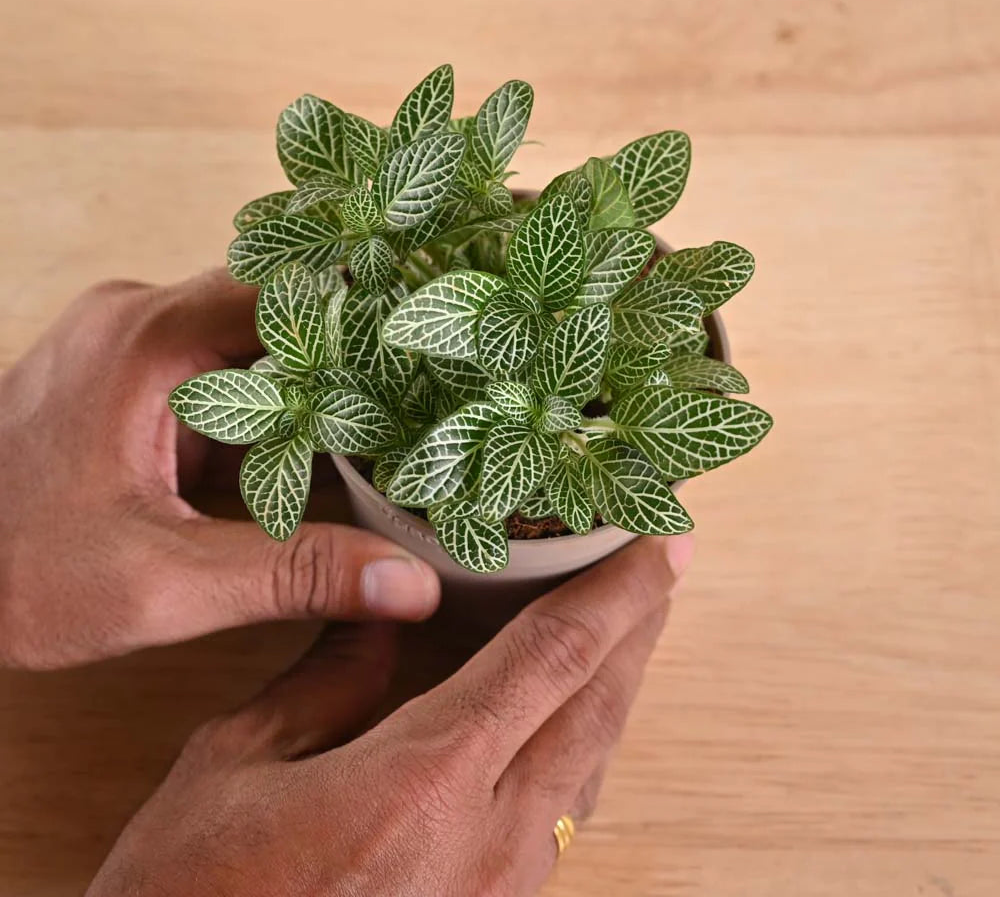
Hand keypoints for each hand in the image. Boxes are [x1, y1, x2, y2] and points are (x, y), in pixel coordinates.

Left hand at [0, 271, 439, 669]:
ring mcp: (132, 339)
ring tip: (392, 415)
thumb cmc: (16, 574)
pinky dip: (275, 398)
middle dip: (352, 348)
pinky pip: (224, 363)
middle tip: (429, 388)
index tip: (434, 348)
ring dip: (315, 375)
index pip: (289, 287)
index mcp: (149, 341)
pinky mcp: (131, 372)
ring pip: (255, 334)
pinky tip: (319, 441)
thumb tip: (410, 586)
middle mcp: (140, 317)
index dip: (368, 311)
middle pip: (279, 304)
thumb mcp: (163, 585)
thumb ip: (292, 575)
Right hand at [87, 534, 691, 896]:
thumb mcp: (235, 764)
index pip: (554, 656)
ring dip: (617, 684)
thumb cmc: (190, 895)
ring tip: (629, 626)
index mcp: (425, 783)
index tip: (658, 541)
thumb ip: (326, 679)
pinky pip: (561, 811)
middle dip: (640, 626)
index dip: (618, 590)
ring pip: (590, 763)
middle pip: (596, 707)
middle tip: (663, 566)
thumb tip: (387, 608)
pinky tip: (573, 716)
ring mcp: (498, 888)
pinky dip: (582, 742)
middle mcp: (486, 840)